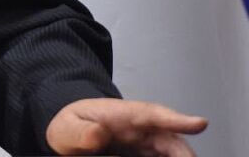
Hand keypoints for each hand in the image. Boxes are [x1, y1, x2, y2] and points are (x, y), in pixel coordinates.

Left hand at [46, 98, 206, 155]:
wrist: (73, 136)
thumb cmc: (74, 127)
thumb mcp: (67, 127)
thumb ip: (80, 131)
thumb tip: (97, 135)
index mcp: (124, 115)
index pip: (153, 114)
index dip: (177, 119)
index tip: (200, 123)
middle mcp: (144, 131)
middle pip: (173, 142)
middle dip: (184, 155)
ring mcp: (149, 148)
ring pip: (173, 154)